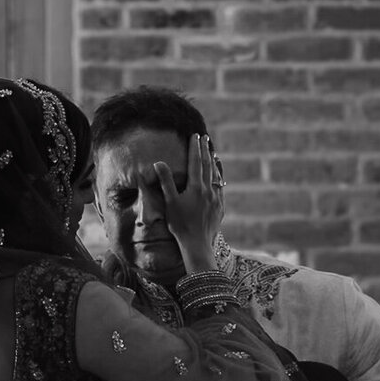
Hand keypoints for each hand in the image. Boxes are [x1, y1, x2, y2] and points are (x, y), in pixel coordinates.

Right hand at [153, 134, 224, 272]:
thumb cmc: (180, 225)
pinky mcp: (220, 208)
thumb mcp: (170, 203)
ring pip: (216, 175)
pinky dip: (219, 178)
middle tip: (204, 138)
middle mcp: (208, 190)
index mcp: (195, 187)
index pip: (195, 162)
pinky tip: (218, 175)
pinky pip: (221, 188)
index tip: (194, 136)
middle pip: (207, 165)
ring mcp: (216, 199)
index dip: (194, 148)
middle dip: (205, 150)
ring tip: (212, 152)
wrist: (197, 244)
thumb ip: (166, 181)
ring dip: (213, 162)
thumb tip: (158, 162)